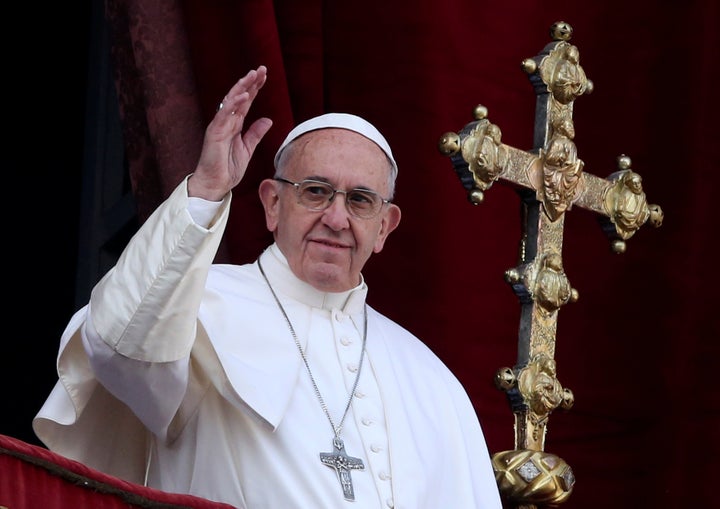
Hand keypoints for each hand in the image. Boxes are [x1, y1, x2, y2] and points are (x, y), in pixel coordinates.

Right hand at [189, 65, 272, 200]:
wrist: (216, 184)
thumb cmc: (228, 168)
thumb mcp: (248, 148)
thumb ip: (256, 133)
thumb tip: (268, 120)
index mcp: (235, 124)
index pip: (246, 102)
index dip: (255, 88)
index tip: (264, 76)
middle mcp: (226, 121)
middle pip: (239, 97)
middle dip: (250, 82)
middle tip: (261, 69)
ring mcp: (220, 126)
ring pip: (230, 101)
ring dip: (242, 87)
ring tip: (253, 75)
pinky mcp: (215, 133)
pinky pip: (224, 115)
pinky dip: (234, 104)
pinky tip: (244, 95)